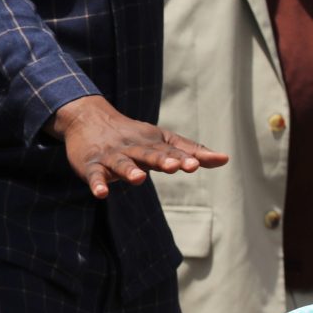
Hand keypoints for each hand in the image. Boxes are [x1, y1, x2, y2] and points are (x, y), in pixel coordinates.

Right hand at [47, 96, 226, 197]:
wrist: (87, 119)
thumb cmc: (131, 135)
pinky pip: (94, 175)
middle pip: (148, 154)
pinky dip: (97, 183)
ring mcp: (111, 156)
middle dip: (162, 160)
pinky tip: (101, 193)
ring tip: (139, 179)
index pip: (170, 150)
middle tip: (175, 166)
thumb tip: (225, 159)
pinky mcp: (91, 165)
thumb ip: (190, 151)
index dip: (184, 157)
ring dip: (130, 170)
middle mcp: (133, 148)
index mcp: (151, 143)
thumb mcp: (161, 140)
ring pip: (121, 163)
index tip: (198, 164)